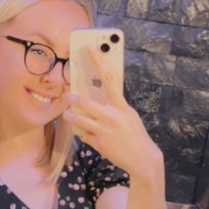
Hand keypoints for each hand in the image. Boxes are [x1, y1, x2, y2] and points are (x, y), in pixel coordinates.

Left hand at [62, 47, 161, 177]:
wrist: (143, 159)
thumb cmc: (135, 135)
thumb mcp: (129, 116)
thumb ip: (115, 107)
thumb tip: (100, 98)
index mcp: (122, 107)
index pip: (109, 79)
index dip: (99, 62)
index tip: (90, 49)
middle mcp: (112, 117)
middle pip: (87, 103)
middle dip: (73, 98)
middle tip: (66, 95)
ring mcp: (105, 131)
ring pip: (80, 120)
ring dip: (71, 117)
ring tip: (67, 115)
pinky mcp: (99, 144)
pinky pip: (85, 136)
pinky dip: (85, 134)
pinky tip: (88, 135)